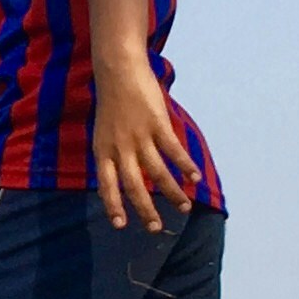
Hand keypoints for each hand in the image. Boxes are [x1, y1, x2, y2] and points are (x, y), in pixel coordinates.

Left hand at [86, 61, 201, 233]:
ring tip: (184, 207)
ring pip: (156, 172)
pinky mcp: (157, 124)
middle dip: (145, 209)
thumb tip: (126, 175)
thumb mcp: (104, 131)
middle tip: (156, 228)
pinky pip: (173, 150)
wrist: (118, 70)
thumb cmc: (112, 102)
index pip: (106, 184)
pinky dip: (185, 165)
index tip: (120, 225)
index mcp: (103, 150)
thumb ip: (114, 153)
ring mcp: (138, 136)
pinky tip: (195, 178)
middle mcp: (119, 147)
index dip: (113, 205)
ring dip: (171, 192)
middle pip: (132, 185)